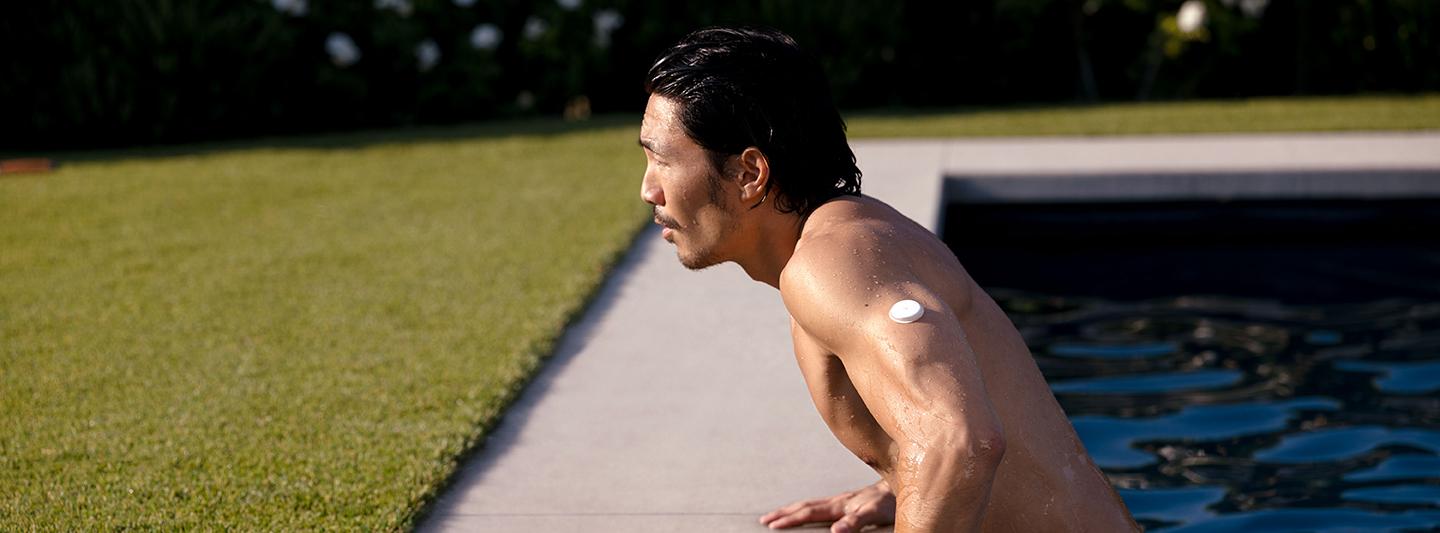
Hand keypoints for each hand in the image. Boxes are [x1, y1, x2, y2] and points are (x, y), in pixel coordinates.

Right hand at [759, 480, 895, 532]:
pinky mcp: (850, 501)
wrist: (905, 481)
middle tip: (764, 520)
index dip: (789, 520)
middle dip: (784, 513)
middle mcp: (839, 501)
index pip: (808, 513)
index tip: (770, 525)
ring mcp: (844, 500)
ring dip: (793, 510)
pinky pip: (822, 505)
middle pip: (805, 507)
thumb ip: (855, 522)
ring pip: (812, 504)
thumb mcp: (873, 514)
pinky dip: (808, 508)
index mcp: (840, 505)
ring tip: (778, 514)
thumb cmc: (891, 502)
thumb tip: (834, 531)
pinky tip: (810, 511)